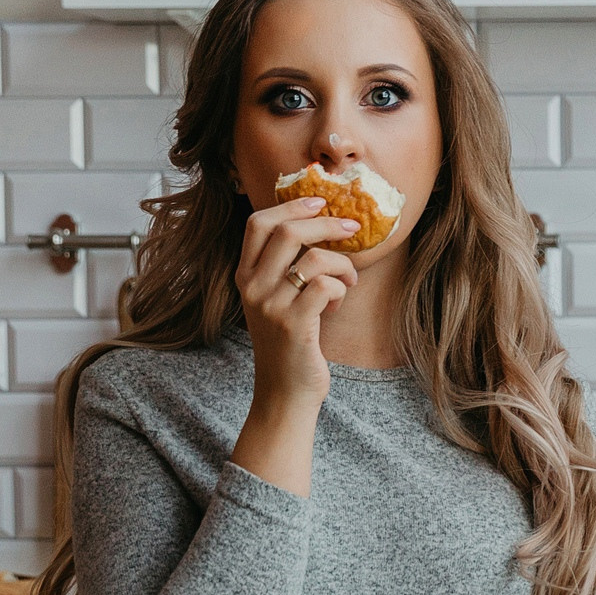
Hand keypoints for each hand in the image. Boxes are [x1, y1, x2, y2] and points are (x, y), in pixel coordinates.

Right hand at [236, 194, 360, 407]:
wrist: (284, 391)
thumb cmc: (289, 342)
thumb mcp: (275, 300)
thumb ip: (283, 267)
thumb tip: (319, 226)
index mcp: (244, 276)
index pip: (258, 223)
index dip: (291, 207)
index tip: (320, 203)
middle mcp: (252, 288)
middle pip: (287, 232)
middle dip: (326, 224)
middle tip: (351, 228)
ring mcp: (271, 306)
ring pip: (314, 258)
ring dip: (342, 264)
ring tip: (347, 280)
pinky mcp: (294, 325)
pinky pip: (326, 286)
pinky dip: (341, 289)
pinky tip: (337, 305)